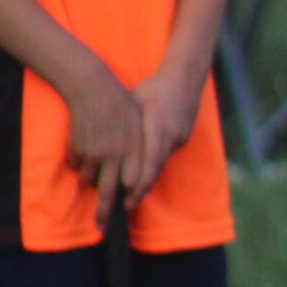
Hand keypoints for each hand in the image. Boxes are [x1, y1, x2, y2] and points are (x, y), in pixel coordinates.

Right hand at [61, 63, 143, 214]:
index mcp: (135, 150)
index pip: (134, 182)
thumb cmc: (122, 106)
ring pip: (89, 180)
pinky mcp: (78, 149)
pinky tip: (83, 153)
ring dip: (90, 181)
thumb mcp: (139, 127)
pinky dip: (79, 165)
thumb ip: (139, 152)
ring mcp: (95, 153)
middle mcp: (116, 155)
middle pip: (108, 191)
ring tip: (91, 178)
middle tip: (102, 228)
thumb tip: (135, 178)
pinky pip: (76, 166)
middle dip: (104, 212)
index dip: (130, 197)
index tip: (127, 210)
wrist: (95, 89)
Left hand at [127, 62, 207, 202]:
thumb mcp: (134, 102)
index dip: (137, 181)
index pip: (148, 160)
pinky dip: (152, 170)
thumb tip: (100, 144)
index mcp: (158, 125)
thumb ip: (123, 124)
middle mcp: (171, 136)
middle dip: (140, 190)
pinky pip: (165, 158)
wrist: (186, 78)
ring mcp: (179, 138)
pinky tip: (142, 180)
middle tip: (126, 208)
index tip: (125, 196)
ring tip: (131, 199)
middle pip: (154, 169)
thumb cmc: (154, 88)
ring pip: (159, 166)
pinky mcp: (183, 138)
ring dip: (145, 183)